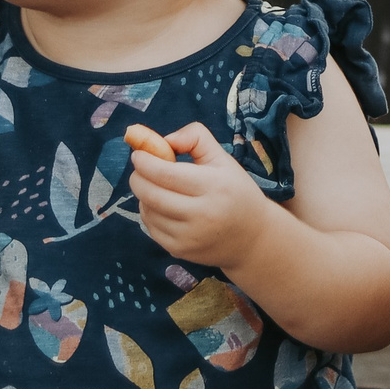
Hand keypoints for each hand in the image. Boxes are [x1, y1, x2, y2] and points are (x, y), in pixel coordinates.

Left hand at [129, 124, 277, 265]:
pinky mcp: (180, 251)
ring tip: (154, 186)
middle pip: (151, 194)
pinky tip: (160, 206)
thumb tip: (165, 140)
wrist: (252, 238)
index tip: (138, 153)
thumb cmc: (236, 191)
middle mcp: (202, 214)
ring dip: (143, 195)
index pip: (167, 174)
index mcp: (214, 186)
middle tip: (139, 168)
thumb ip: (195, 138)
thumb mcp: (223, 158)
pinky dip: (149, 213)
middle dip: (137, 177)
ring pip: (148, 211)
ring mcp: (189, 236)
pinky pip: (151, 228)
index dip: (146, 162)